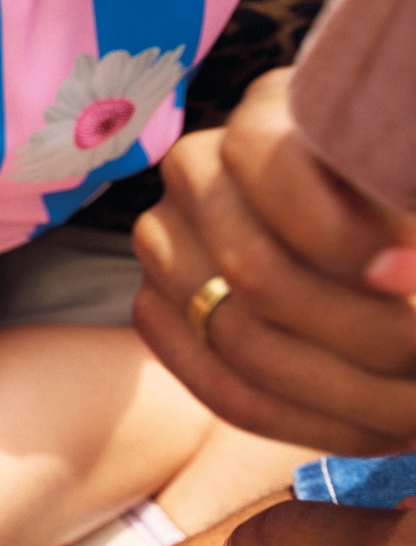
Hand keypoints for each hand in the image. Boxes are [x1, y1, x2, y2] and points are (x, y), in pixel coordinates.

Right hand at [133, 69, 415, 452]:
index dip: (340, 233)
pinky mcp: (156, 310)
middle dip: (363, 335)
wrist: (393, 260)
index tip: (411, 273)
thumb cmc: (412, 220)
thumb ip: (407, 206)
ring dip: (346, 394)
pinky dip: (304, 422)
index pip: (271, 164)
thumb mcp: (415, 190)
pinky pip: (218, 387)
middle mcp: (197, 167)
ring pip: (238, 339)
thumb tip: (403, 271)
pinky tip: (373, 430)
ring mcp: (165, 241)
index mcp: (269, 115)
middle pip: (255, 270)